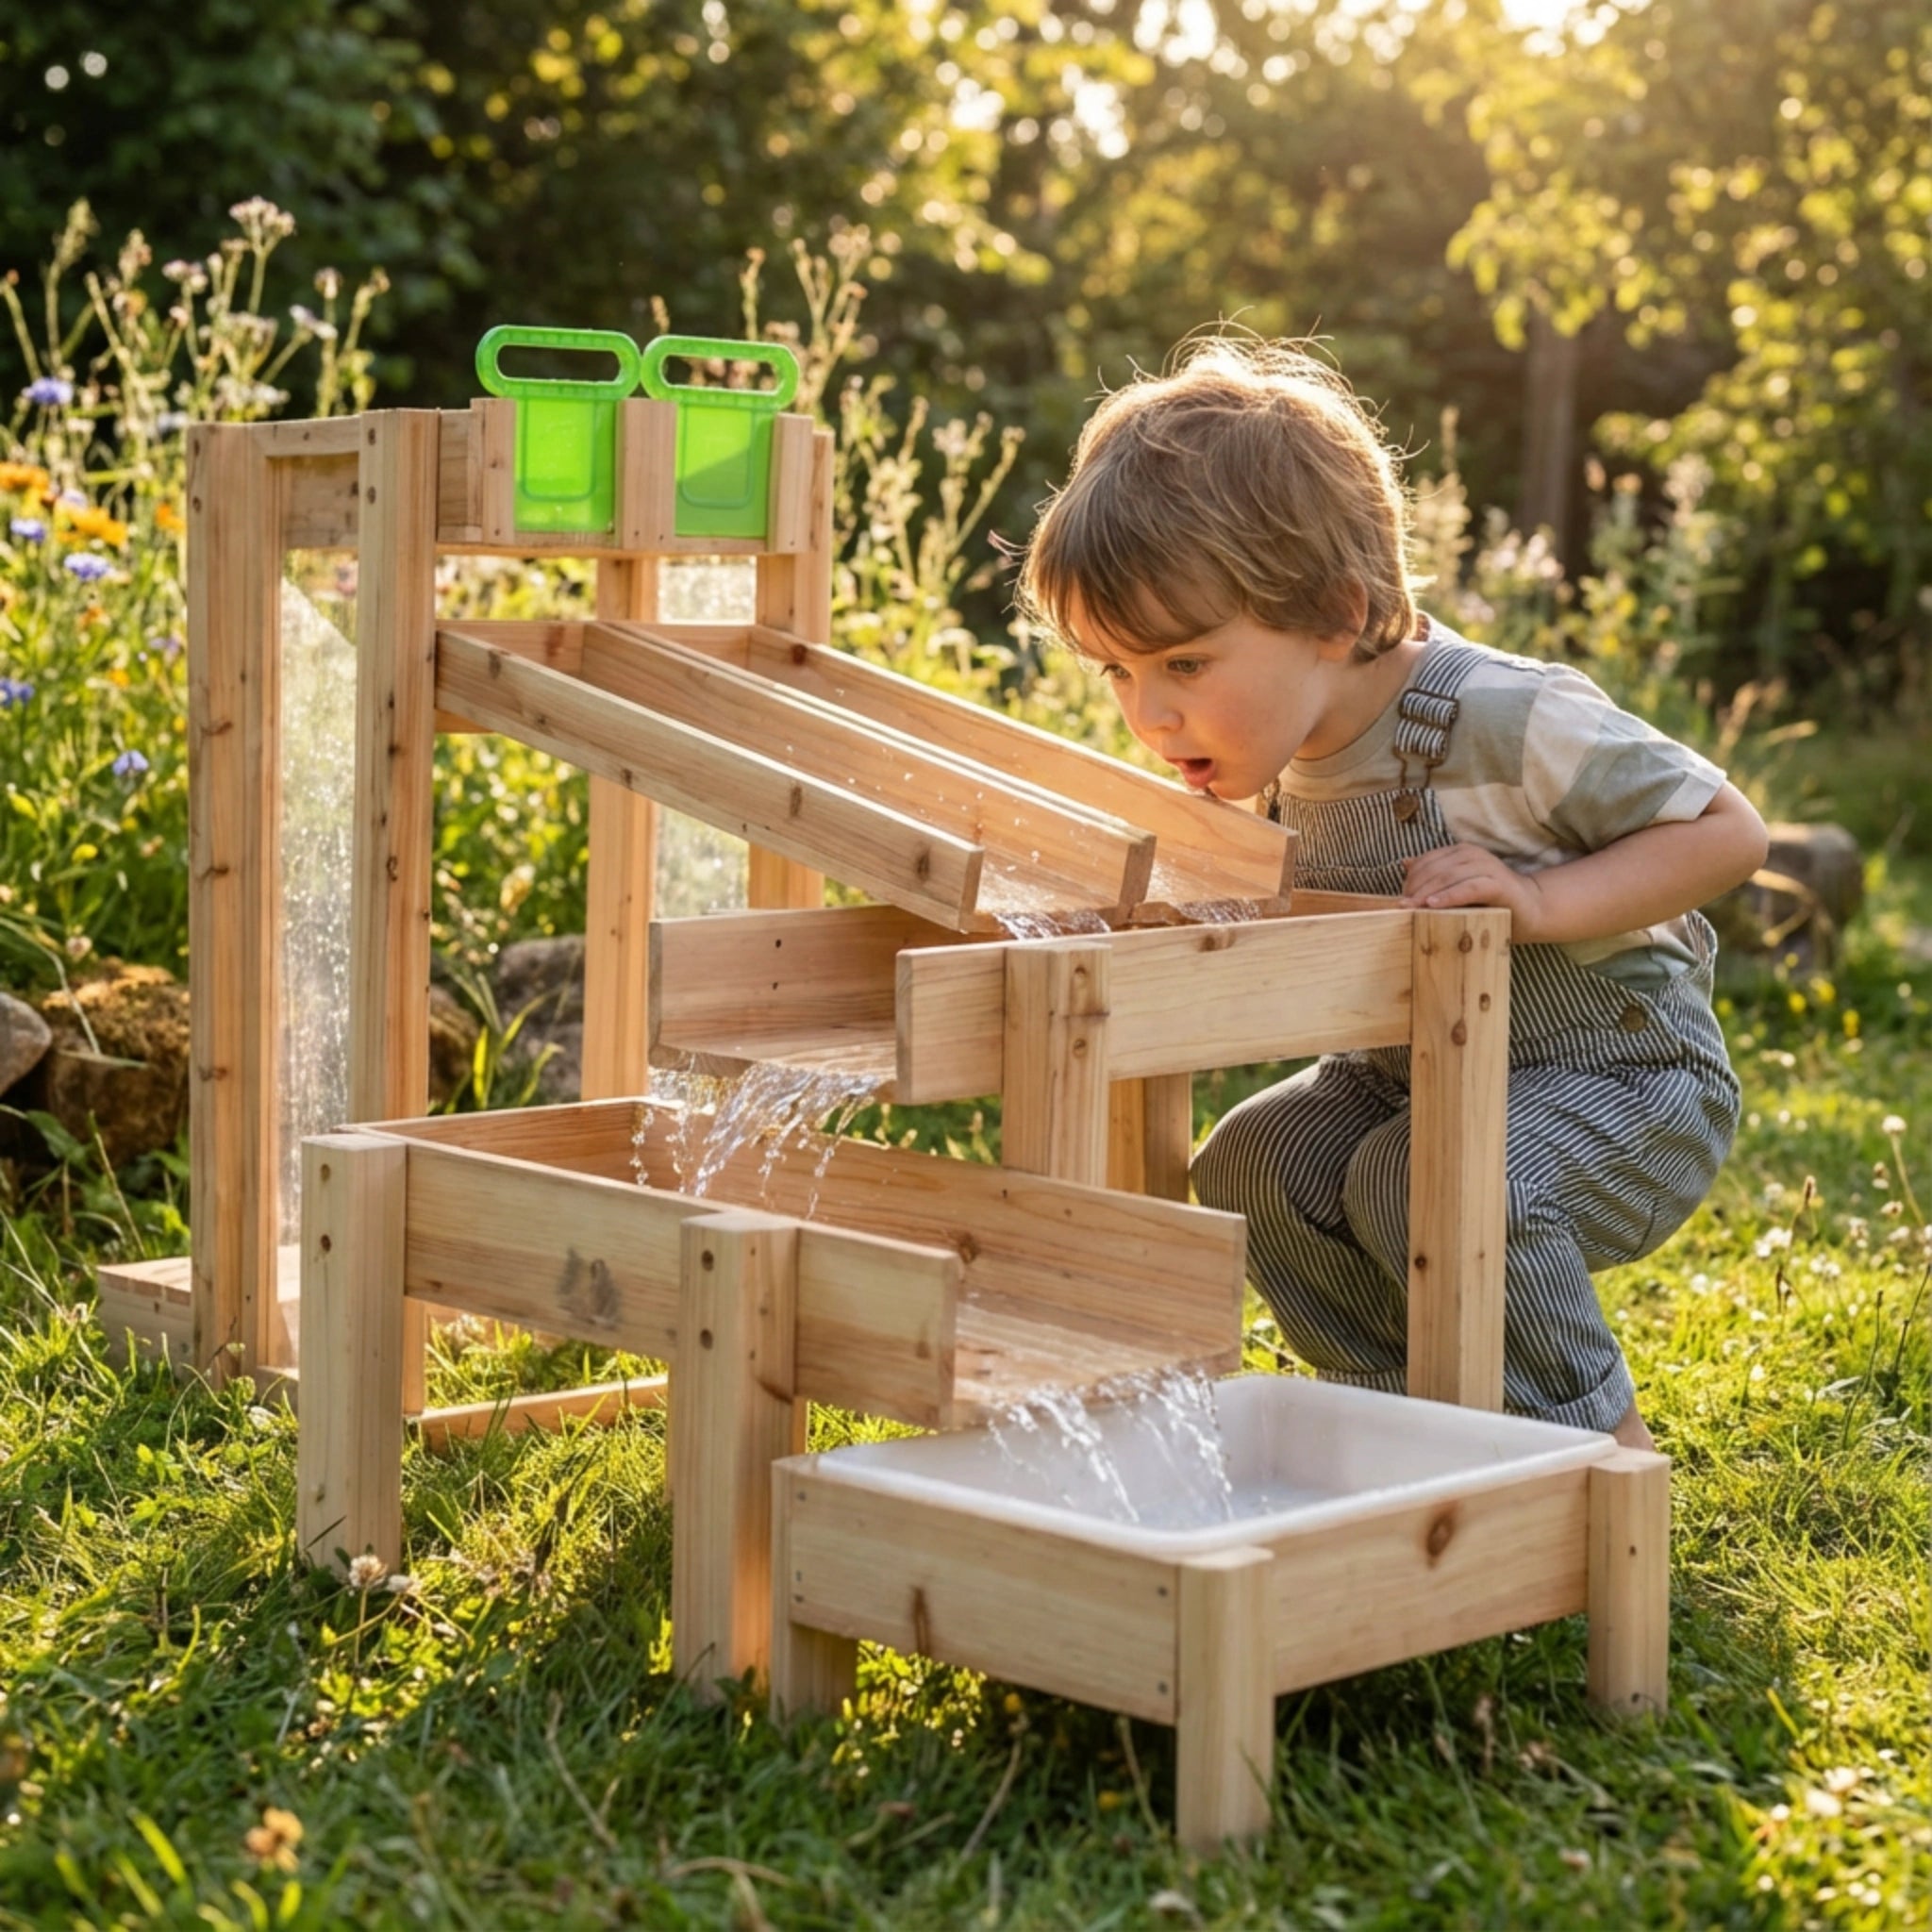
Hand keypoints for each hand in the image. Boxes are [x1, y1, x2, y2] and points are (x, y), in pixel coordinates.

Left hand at [1400, 844, 1547, 937]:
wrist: (1530, 910)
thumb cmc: (1489, 901)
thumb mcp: (1457, 886)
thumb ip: (1435, 875)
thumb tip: (1405, 862)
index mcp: (1461, 852)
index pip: (1427, 861)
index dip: (1411, 878)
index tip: (1399, 897)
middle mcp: (1473, 855)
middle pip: (1435, 868)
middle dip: (1415, 887)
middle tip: (1401, 906)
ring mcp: (1487, 867)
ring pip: (1449, 876)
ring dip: (1427, 892)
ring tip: (1411, 907)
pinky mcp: (1498, 884)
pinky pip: (1469, 888)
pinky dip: (1449, 896)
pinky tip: (1433, 905)